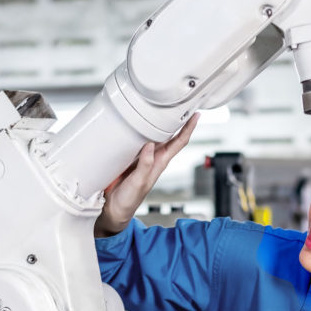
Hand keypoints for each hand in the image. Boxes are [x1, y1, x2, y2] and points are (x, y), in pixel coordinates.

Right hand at [94, 113, 199, 236]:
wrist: (114, 208)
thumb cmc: (129, 199)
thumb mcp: (139, 182)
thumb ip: (145, 165)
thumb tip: (150, 146)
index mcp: (160, 163)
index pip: (179, 142)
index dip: (188, 129)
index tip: (196, 115)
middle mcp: (153, 157)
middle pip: (169, 135)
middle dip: (177, 120)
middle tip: (182, 102)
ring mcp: (141, 156)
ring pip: (154, 134)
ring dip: (159, 121)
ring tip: (164, 106)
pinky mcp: (128, 155)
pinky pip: (136, 138)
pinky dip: (139, 127)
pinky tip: (137, 119)